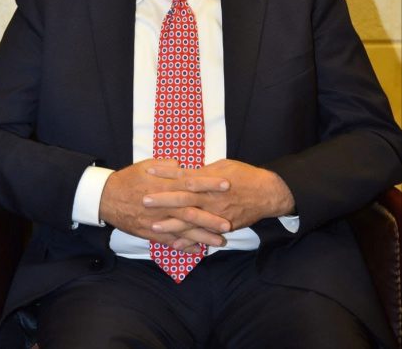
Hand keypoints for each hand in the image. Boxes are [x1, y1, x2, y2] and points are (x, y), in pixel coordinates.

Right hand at [99, 159, 229, 251]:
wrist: (106, 197)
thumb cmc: (128, 178)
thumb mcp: (146, 165)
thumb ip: (166, 166)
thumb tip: (183, 165)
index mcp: (163, 184)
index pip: (191, 183)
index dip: (210, 184)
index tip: (227, 184)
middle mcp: (162, 204)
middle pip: (190, 211)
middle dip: (211, 217)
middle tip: (230, 222)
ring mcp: (156, 220)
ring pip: (183, 230)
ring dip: (202, 236)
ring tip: (220, 241)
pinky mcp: (149, 232)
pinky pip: (169, 241)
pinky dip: (183, 246)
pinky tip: (198, 250)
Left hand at [143, 159, 294, 231]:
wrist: (267, 193)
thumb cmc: (244, 175)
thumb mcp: (222, 166)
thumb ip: (202, 172)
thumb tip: (184, 173)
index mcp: (210, 179)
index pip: (183, 176)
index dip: (166, 174)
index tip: (149, 173)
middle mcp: (211, 197)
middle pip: (183, 199)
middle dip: (162, 200)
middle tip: (144, 200)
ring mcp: (216, 214)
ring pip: (190, 220)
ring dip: (171, 224)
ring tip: (154, 226)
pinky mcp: (222, 226)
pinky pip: (203, 235)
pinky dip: (189, 240)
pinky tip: (175, 244)